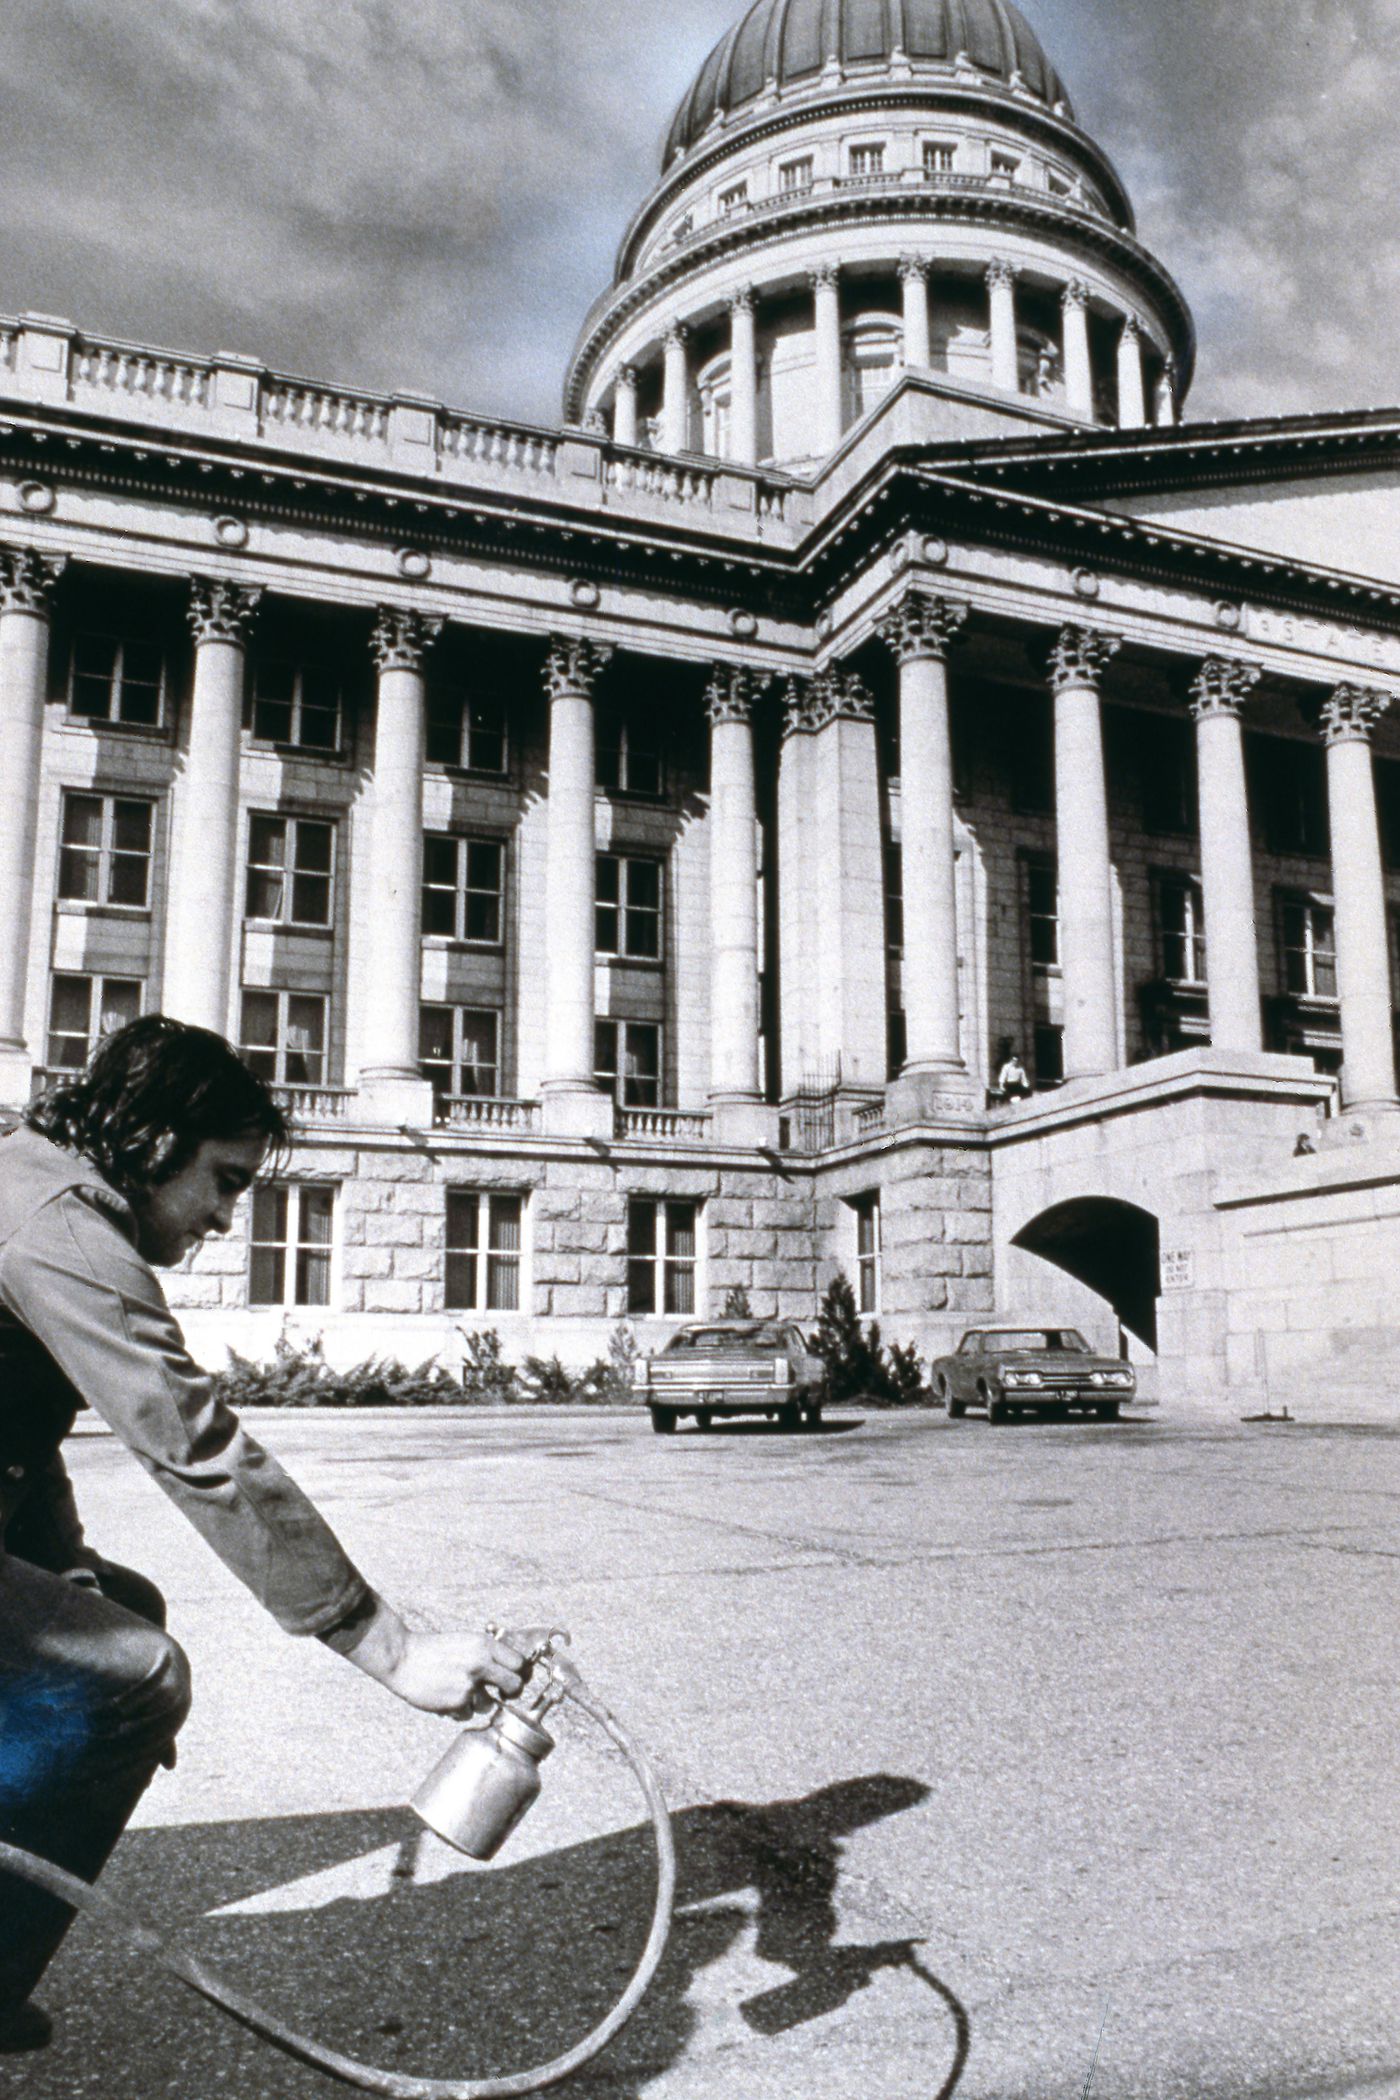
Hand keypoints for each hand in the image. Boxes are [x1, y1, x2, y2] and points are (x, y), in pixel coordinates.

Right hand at [335, 1593, 524, 1714]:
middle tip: (502, 1693)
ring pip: (488, 1705)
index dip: (521, 1674)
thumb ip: (488, 1653)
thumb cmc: (434, 1650)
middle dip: (511, 1693)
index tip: (515, 1679)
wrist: (403, 1658)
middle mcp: (480, 1664)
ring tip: (458, 1691)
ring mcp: (469, 1684)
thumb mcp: (466, 1641)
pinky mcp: (456, 1702)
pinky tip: (445, 1697)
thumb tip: (511, 1669)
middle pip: (515, 1686)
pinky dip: (458, 1710)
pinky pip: (467, 1714)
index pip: (520, 1663)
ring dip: (476, 1703)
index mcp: (484, 1645)